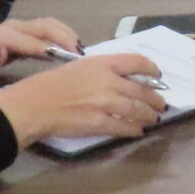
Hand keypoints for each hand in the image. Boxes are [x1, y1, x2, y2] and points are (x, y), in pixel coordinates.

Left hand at [0, 17, 78, 84]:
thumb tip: (5, 53)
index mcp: (5, 35)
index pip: (36, 40)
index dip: (53, 49)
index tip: (71, 61)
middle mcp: (15, 27)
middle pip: (47, 26)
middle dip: (66, 38)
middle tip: (81, 54)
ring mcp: (18, 29)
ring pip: (49, 25)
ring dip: (66, 35)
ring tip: (79, 51)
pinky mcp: (20, 35)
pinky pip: (46, 31)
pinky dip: (60, 36)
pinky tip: (68, 50)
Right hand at [0, 53, 167, 148]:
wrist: (33, 105)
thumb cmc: (50, 84)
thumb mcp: (78, 67)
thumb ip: (101, 71)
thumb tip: (121, 80)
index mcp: (102, 63)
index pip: (137, 62)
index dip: (152, 69)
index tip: (158, 76)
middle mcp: (108, 82)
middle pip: (142, 90)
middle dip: (155, 99)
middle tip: (161, 104)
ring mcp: (105, 104)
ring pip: (137, 110)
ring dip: (149, 116)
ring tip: (154, 118)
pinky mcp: (100, 123)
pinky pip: (125, 127)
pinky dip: (134, 130)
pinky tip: (138, 131)